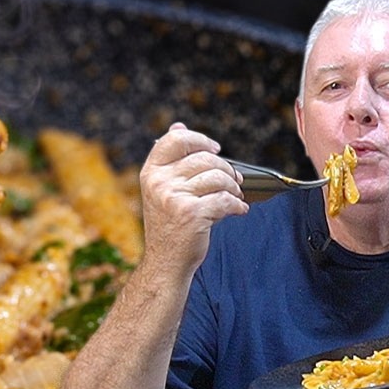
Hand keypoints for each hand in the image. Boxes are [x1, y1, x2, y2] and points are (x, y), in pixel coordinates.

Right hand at [138, 123, 249, 275]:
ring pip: (218, 178)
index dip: (199, 139)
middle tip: (234, 181)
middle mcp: (159, 183)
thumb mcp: (162, 190)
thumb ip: (171, 161)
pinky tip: (238, 210)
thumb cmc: (169, 226)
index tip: (215, 148)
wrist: (166, 262)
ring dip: (234, 188)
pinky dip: (237, 205)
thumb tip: (177, 126)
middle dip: (226, 169)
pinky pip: (226, 199)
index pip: (175, 140)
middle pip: (204, 158)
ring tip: (234, 197)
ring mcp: (174, 198)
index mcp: (150, 174)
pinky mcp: (192, 214)